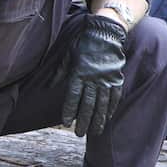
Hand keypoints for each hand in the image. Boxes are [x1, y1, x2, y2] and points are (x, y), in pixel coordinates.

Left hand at [58, 14, 127, 136]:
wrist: (106, 32)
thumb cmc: (84, 43)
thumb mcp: (68, 55)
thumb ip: (60, 72)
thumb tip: (49, 86)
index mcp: (79, 74)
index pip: (73, 97)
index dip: (69, 111)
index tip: (66, 122)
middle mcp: (93, 79)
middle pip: (88, 104)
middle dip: (84, 121)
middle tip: (80, 134)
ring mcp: (106, 79)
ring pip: (102, 104)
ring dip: (98, 119)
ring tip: (95, 131)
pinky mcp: (116, 78)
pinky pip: (114, 96)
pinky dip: (111, 107)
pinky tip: (108, 117)